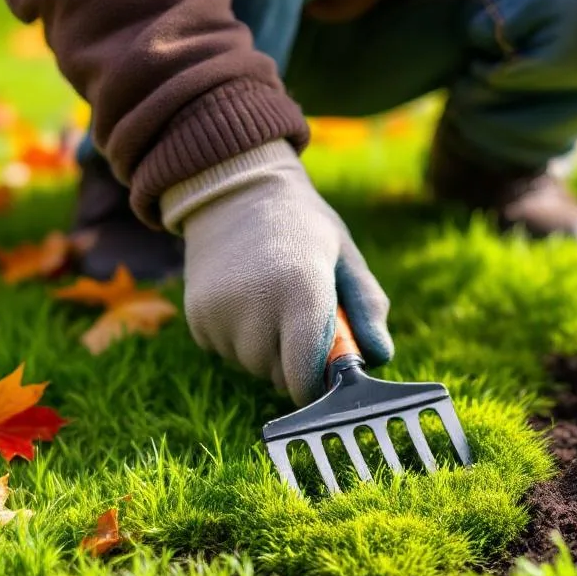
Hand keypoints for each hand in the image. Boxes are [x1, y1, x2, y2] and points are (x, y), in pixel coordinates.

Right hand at [160, 140, 391, 404]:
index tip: (327, 366)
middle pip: (279, 377)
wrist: (234, 192)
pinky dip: (239, 339)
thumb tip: (380, 357)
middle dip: (296, 362)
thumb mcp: (345, 256)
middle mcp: (255, 307)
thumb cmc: (303, 227)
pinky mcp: (196, 317)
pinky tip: (246, 300)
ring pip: (252, 366)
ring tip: (272, 303)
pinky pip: (225, 352)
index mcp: (301, 292)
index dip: (318, 383)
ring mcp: (219, 314)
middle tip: (300, 318)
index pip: (305, 378)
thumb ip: (367, 307)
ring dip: (267, 351)